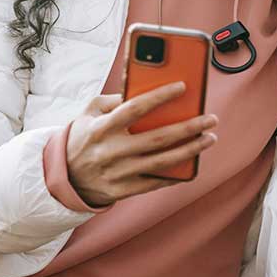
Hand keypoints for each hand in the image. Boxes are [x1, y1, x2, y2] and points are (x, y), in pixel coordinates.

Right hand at [65, 81, 217, 207]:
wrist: (65, 177)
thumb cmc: (83, 137)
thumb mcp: (89, 113)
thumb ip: (113, 100)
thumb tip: (144, 90)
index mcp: (102, 127)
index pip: (134, 108)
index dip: (160, 96)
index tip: (182, 87)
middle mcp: (111, 150)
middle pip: (157, 138)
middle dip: (189, 127)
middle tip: (211, 119)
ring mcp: (118, 172)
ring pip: (162, 162)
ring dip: (191, 150)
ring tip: (209, 138)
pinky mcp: (123, 190)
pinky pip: (156, 182)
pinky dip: (176, 174)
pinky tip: (192, 163)